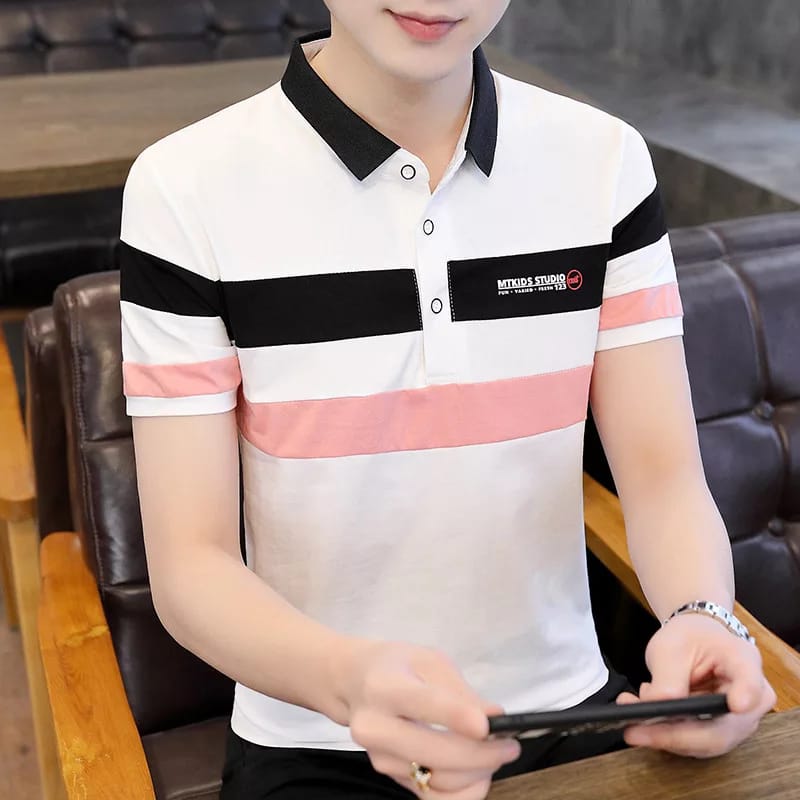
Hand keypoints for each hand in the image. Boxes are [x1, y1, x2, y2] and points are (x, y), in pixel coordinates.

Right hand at [340, 641, 519, 798]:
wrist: (354, 684)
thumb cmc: (396, 666)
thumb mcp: (428, 661)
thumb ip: (460, 691)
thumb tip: (495, 718)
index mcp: (384, 686)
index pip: (422, 704)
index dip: (456, 716)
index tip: (487, 725)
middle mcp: (374, 727)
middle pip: (435, 753)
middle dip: (482, 753)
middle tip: (510, 744)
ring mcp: (380, 759)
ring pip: (440, 781)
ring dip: (478, 772)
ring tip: (495, 753)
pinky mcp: (391, 778)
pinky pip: (435, 799)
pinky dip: (464, 792)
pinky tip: (478, 774)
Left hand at [617, 613, 776, 756]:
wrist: (697, 640)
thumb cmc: (689, 638)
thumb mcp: (671, 646)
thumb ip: (667, 678)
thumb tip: (657, 707)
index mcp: (744, 662)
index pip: (751, 683)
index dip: (746, 696)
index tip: (736, 704)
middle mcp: (752, 697)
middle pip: (721, 729)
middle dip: (674, 734)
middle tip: (636, 729)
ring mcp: (739, 720)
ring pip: (705, 742)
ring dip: (664, 736)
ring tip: (632, 719)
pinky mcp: (722, 732)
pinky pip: (694, 742)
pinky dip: (666, 735)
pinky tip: (642, 721)